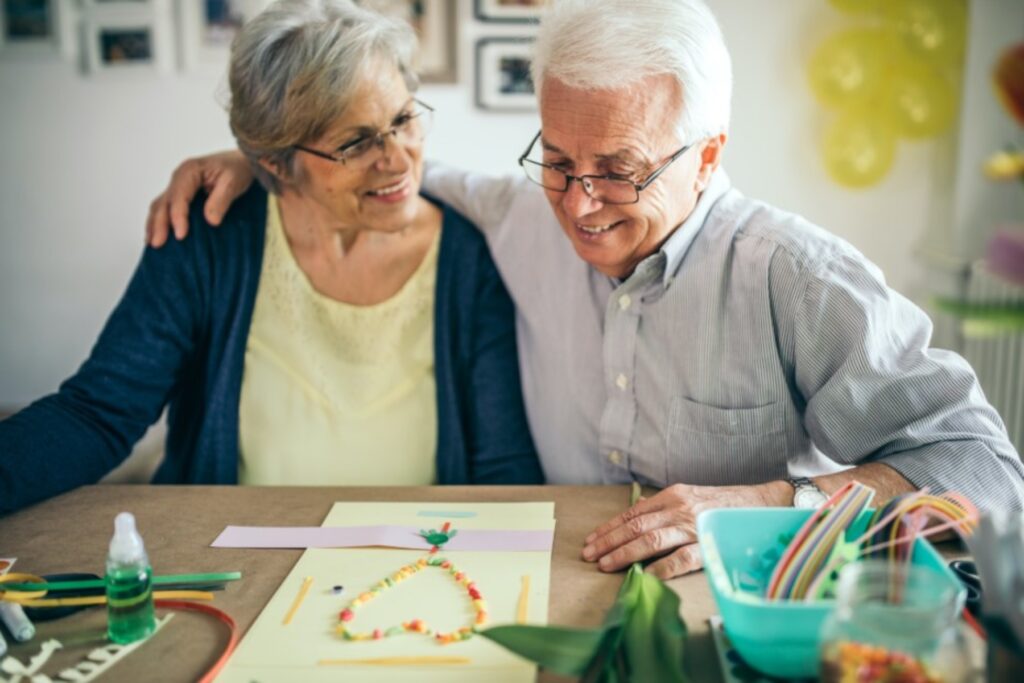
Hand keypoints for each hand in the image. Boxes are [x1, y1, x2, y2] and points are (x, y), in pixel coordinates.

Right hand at [145, 150, 253, 246]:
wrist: (240, 162)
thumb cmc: (237, 170)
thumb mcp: (233, 182)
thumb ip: (221, 200)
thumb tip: (211, 220)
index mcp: (189, 171)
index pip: (179, 197)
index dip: (178, 217)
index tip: (181, 235)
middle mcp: (179, 178)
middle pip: (163, 202)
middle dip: (159, 225)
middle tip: (158, 244)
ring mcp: (177, 186)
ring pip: (159, 206)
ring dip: (154, 225)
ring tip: (152, 244)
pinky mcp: (180, 194)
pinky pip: (165, 208)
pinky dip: (158, 222)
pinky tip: (157, 235)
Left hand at [581, 481, 792, 579]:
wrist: (763, 503)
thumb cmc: (724, 502)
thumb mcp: (690, 495)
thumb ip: (664, 505)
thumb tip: (637, 512)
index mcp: (672, 496)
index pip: (632, 513)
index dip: (609, 528)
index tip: (591, 540)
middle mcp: (679, 509)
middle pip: (635, 527)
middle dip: (608, 542)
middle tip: (589, 556)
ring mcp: (694, 527)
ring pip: (651, 541)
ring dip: (625, 554)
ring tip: (606, 565)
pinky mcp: (709, 544)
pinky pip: (681, 559)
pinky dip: (661, 568)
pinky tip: (644, 577)